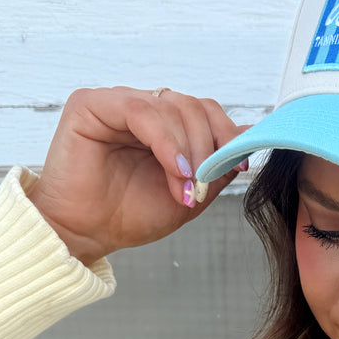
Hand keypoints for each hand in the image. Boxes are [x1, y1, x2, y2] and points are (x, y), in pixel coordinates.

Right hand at [27, 87, 249, 264]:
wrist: (87, 235)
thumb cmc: (129, 216)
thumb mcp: (191, 193)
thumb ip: (218, 165)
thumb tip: (251, 134)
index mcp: (163, 125)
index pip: (205, 110)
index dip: (227, 133)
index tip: (238, 164)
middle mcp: (142, 109)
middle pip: (193, 106)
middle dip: (208, 146)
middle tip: (203, 183)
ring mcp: (117, 103)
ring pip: (172, 107)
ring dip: (188, 149)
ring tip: (185, 185)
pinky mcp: (91, 104)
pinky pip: (141, 110)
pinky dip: (166, 141)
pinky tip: (175, 169)